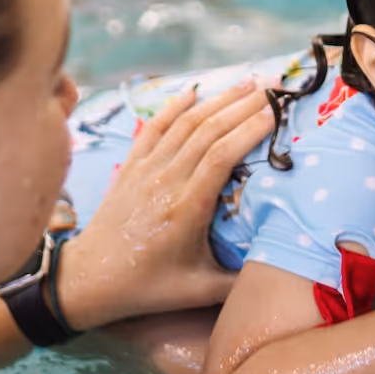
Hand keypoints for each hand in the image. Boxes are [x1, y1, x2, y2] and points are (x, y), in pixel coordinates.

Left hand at [56, 80, 274, 330]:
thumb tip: (283, 266)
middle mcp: (166, 181)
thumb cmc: (148, 286)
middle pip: (208, 130)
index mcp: (186, 208)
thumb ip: (240, 281)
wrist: (91, 278)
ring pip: (185, 123)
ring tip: (247, 83)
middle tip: (273, 87)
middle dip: (243, 104)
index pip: (222, 155)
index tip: (276, 112)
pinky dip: (174, 106)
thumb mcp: (198, 291)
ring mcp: (145, 170)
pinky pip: (154, 128)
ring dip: (217, 99)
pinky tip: (193, 91)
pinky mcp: (130, 167)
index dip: (249, 129)